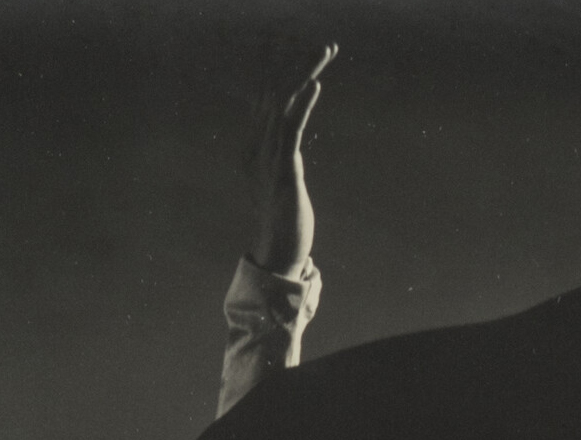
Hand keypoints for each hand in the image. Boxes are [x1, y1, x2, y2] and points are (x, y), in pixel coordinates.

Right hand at [248, 41, 335, 276]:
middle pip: (274, 89)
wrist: (277, 256)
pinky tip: (315, 85)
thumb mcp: (282, 175)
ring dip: (304, 73)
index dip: (286, 66)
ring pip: (283, 103)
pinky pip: (291, 131)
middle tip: (325, 44)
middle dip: (297, 61)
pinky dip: (302, 106)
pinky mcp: (284, 173)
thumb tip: (289, 122)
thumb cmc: (284, 218)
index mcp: (255, 143)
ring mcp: (268, 158)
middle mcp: (257, 145)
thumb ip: (282, 147)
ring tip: (324, 51)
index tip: (309, 48)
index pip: (268, 93)